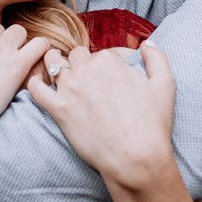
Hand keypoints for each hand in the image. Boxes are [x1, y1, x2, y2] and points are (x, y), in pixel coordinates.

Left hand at [27, 40, 178, 193]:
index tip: (114, 79)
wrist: (135, 158)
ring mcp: (70, 89)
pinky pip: (35, 88)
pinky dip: (35, 82)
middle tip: (90, 82)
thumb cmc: (152, 123)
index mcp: (109, 60)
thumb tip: (146, 44)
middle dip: (83, 64)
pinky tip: (43, 86)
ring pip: (53, 63)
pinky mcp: (58, 109)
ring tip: (63, 76)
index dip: (110, 64)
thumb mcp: (165, 85)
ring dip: (56, 65)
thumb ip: (157, 58)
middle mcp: (86, 69)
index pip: (103, 52)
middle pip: (77, 55)